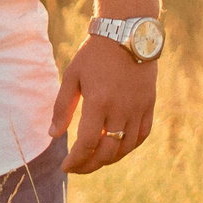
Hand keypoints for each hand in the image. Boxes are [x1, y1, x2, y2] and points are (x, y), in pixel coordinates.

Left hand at [51, 30, 156, 174]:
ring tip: (94, 161)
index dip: (76, 161)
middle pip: (107, 152)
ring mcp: (138, 109)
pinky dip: (129, 147)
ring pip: (126, 148)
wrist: (127, 34)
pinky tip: (117, 149)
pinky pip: (142, 136)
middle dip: (89, 165)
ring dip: (109, 160)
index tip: (65, 167)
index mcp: (99, 103)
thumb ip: (61, 108)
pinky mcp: (149, 105)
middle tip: (77, 168)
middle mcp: (121, 110)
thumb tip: (52, 135)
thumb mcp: (72, 76)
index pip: (87, 144)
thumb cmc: (94, 54)